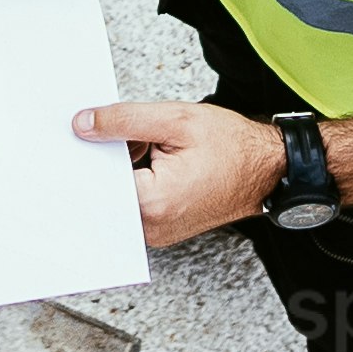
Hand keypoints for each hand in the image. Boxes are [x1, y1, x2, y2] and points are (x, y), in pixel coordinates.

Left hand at [77, 93, 287, 248]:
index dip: (89, 151)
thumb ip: (124, 121)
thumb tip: (83, 124)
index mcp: (152, 202)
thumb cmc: (233, 147)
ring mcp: (157, 232)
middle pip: (105, 189)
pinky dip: (137, 180)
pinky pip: (135, 203)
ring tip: (152, 148)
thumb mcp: (175, 119)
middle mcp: (151, 227)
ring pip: (119, 196)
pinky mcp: (162, 229)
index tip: (83, 133)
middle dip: (107, 159)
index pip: (96, 178)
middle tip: (130, 136)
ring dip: (124, 169)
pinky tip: (156, 159)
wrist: (269, 170)